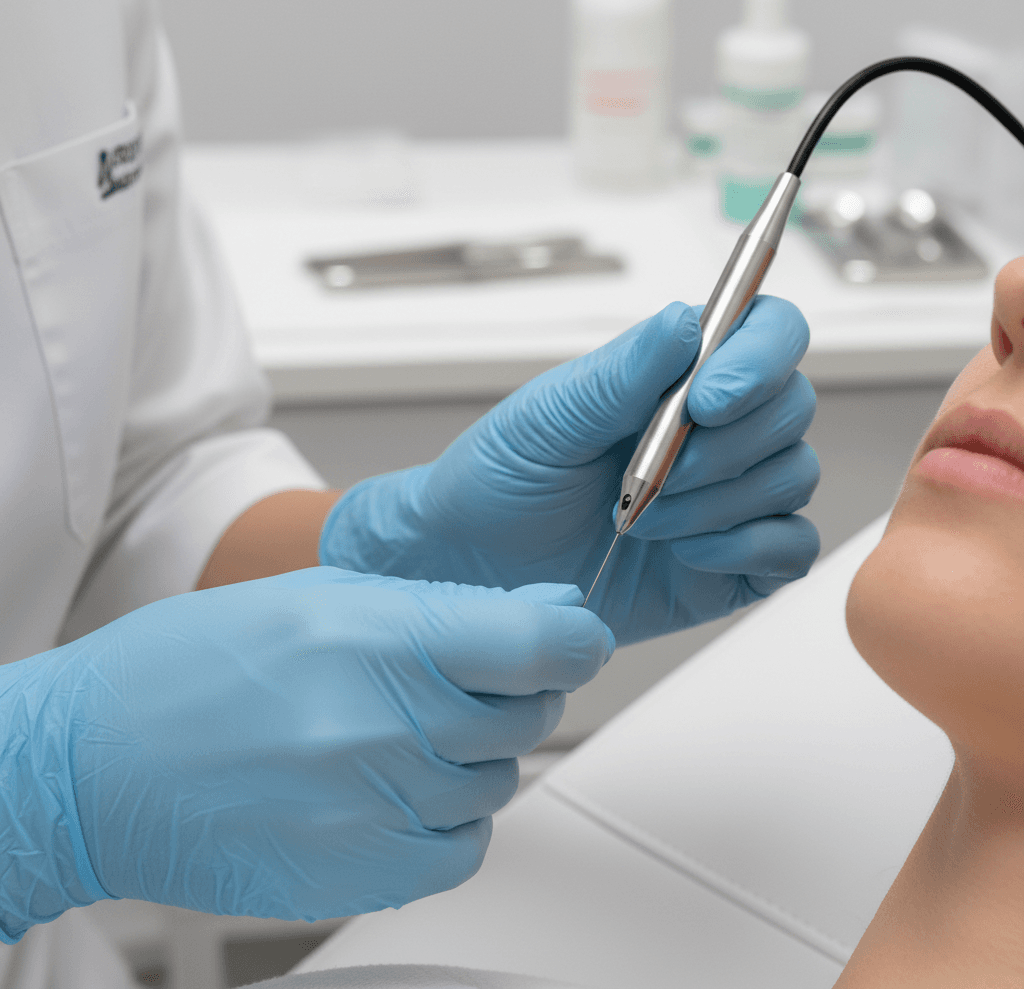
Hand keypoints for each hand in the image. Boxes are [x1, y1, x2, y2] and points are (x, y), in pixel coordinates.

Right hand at [0, 570, 610, 939]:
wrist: (97, 764)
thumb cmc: (193, 668)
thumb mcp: (323, 595)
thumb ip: (440, 607)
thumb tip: (540, 610)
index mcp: (377, 637)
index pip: (539, 642)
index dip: (573, 636)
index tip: (572, 636)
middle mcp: (384, 725)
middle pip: (527, 713)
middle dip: (509, 691)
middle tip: (450, 679)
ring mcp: (377, 808)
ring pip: (498, 780)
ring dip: (470, 755)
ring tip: (395, 733)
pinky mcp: (364, 875)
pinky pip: (465, 847)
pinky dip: (449, 817)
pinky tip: (393, 787)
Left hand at [320, 297, 819, 644]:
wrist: (480, 567)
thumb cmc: (504, 479)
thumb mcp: (549, 417)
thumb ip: (623, 374)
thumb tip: (687, 322)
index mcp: (677, 375)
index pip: (766, 332)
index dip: (759, 358)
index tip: (706, 399)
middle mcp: (716, 429)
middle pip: (792, 407)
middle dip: (723, 446)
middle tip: (648, 475)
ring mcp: (731, 495)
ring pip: (793, 477)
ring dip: (716, 502)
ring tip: (639, 521)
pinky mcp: (737, 561)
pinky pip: (793, 548)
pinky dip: (745, 549)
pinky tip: (682, 553)